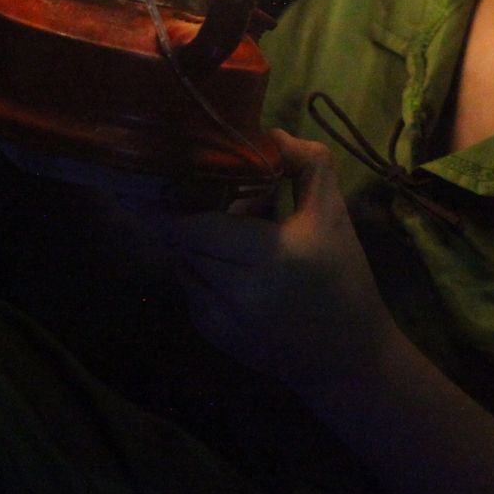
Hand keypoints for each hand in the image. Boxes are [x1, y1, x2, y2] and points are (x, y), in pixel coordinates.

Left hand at [146, 131, 396, 396]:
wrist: (346, 358)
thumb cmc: (341, 277)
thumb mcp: (333, 213)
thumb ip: (307, 163)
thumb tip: (267, 135)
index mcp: (268, 257)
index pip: (192, 226)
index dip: (164, 203)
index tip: (146, 177)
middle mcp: (236, 292)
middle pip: (183, 240)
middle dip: (189, 212)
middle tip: (208, 191)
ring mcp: (219, 320)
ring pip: (183, 261)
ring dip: (196, 240)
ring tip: (234, 233)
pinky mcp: (212, 335)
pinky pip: (191, 285)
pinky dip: (202, 267)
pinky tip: (235, 265)